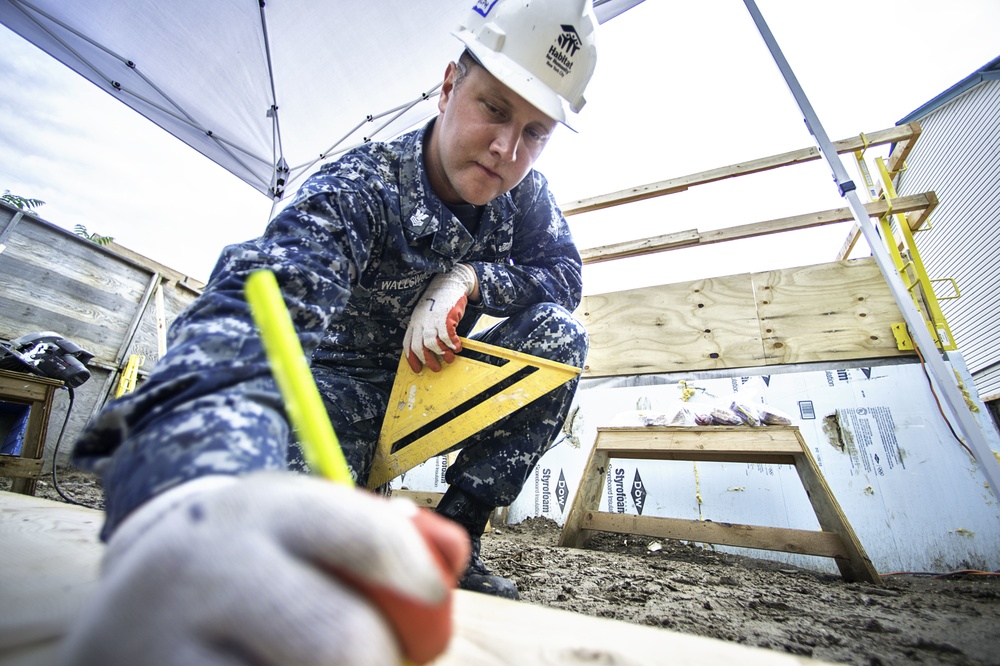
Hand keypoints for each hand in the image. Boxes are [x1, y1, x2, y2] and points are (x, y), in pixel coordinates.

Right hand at [60, 473, 468, 665]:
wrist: (132, 597)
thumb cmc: (253, 563)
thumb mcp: (298, 525)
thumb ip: (371, 541)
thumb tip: (444, 569)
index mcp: (265, 513)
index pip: (365, 538)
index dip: (419, 576)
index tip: (435, 599)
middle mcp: (213, 574)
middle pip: (344, 642)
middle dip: (379, 659)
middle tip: (378, 657)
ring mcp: (168, 646)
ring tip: (299, 657)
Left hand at [403, 264, 476, 372]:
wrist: (450, 282)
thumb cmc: (439, 301)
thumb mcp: (426, 314)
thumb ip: (425, 329)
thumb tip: (430, 349)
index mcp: (414, 322)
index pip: (408, 344)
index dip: (412, 359)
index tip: (417, 369)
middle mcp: (421, 322)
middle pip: (419, 346)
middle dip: (428, 360)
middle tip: (436, 368)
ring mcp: (432, 319)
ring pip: (432, 343)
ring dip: (442, 354)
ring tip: (449, 358)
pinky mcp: (445, 317)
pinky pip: (447, 336)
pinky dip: (452, 344)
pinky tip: (457, 347)